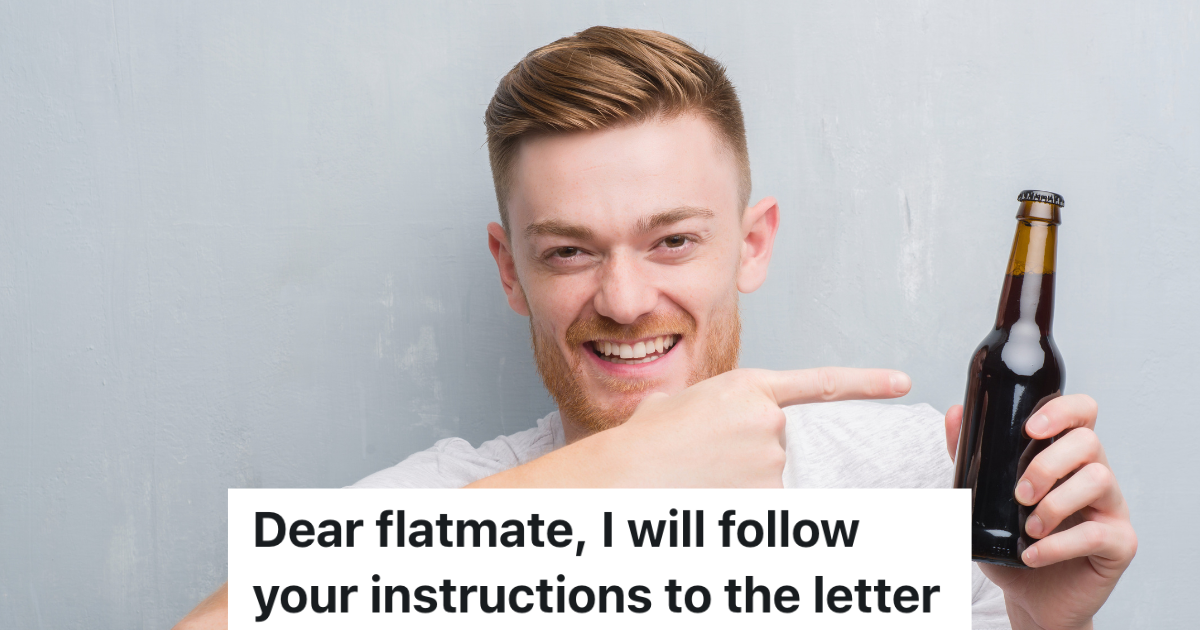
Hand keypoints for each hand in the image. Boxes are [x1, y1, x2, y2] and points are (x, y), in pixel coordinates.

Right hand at [607, 367, 911, 487]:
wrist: (628, 472)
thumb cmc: (645, 441)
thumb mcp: (680, 403)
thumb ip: (713, 406)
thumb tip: (711, 423)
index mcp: (748, 388)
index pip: (822, 385)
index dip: (866, 384)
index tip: (901, 383)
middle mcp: (769, 422)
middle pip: (776, 443)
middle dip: (748, 453)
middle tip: (707, 459)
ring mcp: (771, 460)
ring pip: (767, 475)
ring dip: (739, 479)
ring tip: (699, 474)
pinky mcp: (766, 496)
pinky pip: (763, 503)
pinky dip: (740, 501)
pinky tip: (710, 492)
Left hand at [945, 395, 1136, 629]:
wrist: (1030, 597)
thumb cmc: (1013, 541)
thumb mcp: (984, 496)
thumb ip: (970, 456)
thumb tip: (956, 413)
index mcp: (1068, 456)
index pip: (1083, 412)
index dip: (1062, 410)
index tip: (1029, 429)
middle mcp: (1096, 475)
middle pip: (1089, 442)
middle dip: (1047, 464)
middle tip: (1019, 493)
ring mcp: (1113, 508)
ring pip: (1099, 479)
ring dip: (1055, 503)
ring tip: (1029, 528)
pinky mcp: (1120, 543)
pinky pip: (1098, 533)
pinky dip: (1058, 545)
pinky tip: (1033, 555)